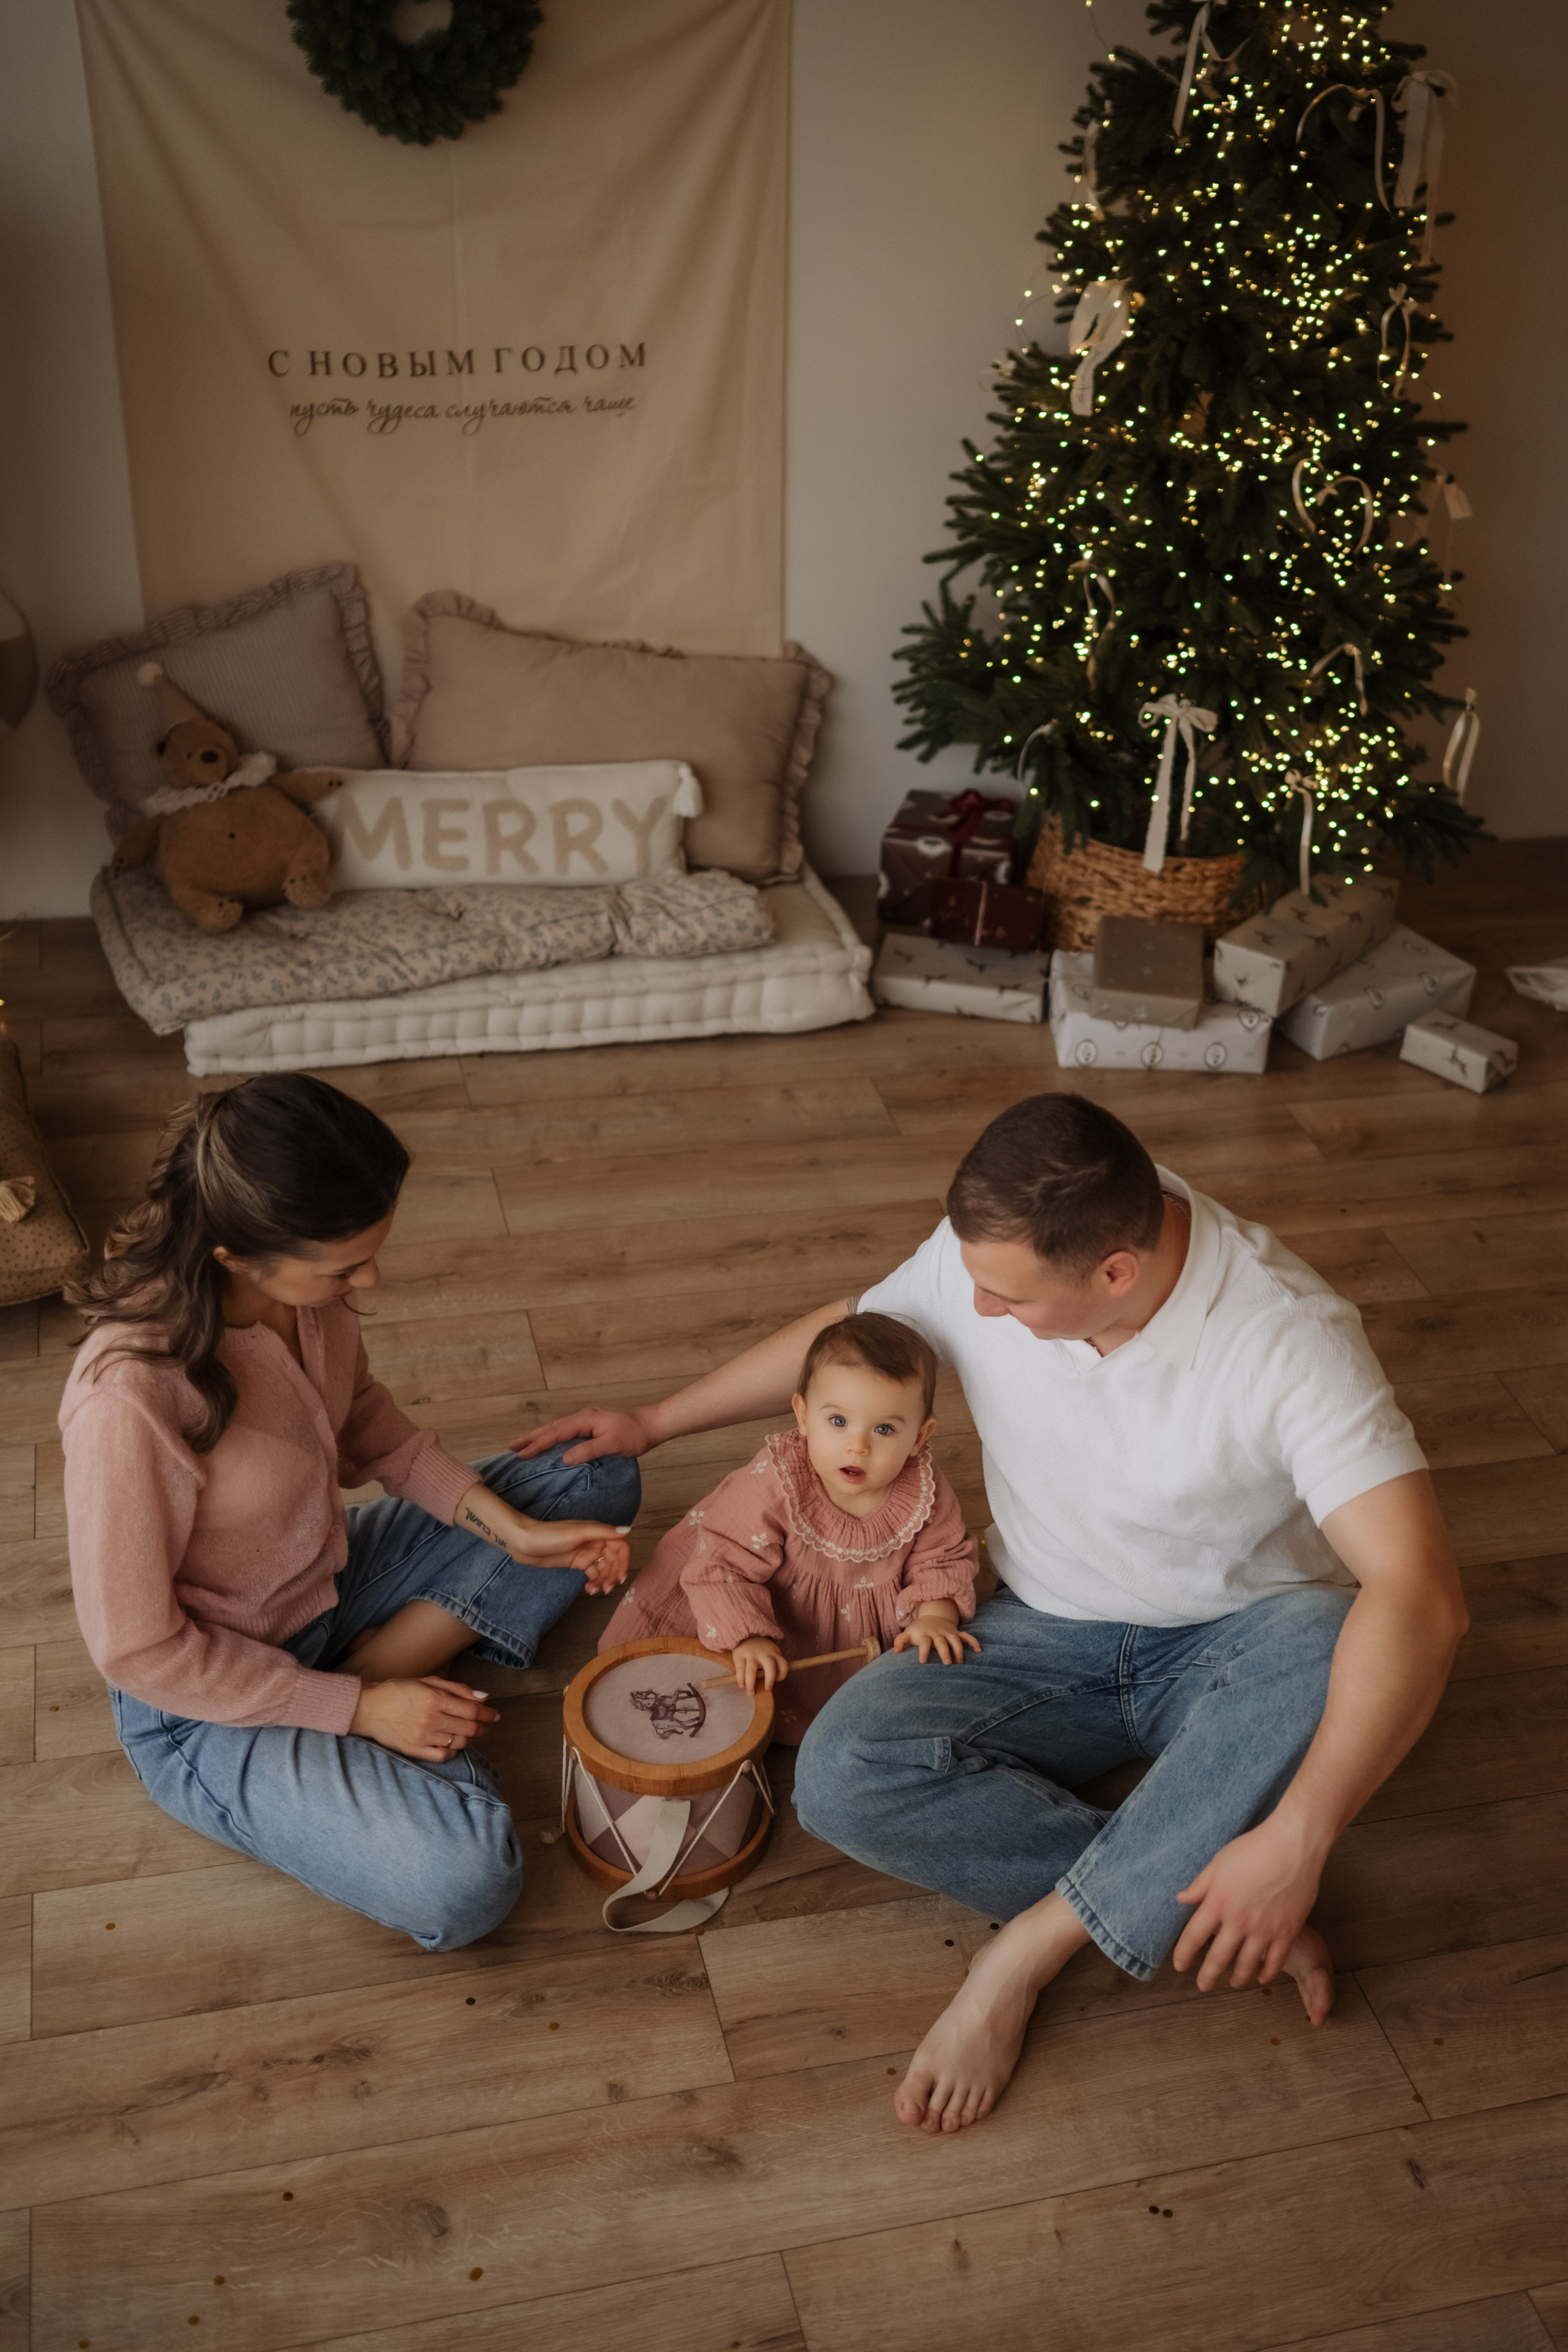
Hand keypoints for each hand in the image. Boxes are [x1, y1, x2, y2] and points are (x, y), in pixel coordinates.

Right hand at [349, 1675, 498, 1761]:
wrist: (368, 1708)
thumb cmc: (398, 1690)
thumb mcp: (427, 1681)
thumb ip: (457, 1689)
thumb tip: (483, 1697)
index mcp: (434, 1699)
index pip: (472, 1710)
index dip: (488, 1714)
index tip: (495, 1715)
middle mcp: (430, 1719)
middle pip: (469, 1728)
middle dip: (482, 1727)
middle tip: (486, 1725)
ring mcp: (422, 1737)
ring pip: (458, 1742)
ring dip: (468, 1737)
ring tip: (467, 1732)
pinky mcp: (414, 1750)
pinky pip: (443, 1755)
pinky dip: (452, 1751)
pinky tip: (452, 1744)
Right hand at [510, 1406, 656, 1466]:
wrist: (651, 1424)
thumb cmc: (634, 1434)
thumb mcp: (612, 1444)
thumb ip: (588, 1450)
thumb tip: (564, 1459)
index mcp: (584, 1419)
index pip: (555, 1433)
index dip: (537, 1444)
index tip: (520, 1454)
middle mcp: (582, 1417)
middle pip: (551, 1428)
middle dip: (531, 1437)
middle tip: (511, 1447)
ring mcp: (586, 1421)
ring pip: (557, 1429)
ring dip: (539, 1436)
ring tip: (523, 1445)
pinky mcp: (591, 1427)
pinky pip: (565, 1432)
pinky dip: (552, 1437)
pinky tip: (549, 1445)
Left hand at [523, 1519, 631, 1591]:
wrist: (524, 1543)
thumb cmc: (549, 1534)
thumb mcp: (577, 1533)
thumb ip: (603, 1531)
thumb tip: (628, 1530)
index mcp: (597, 1532)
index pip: (620, 1547)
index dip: (624, 1562)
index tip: (620, 1578)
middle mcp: (594, 1542)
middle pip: (613, 1561)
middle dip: (613, 1575)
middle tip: (606, 1589)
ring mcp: (585, 1553)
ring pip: (604, 1569)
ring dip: (604, 1581)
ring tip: (595, 1591)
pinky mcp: (577, 1562)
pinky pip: (593, 1573)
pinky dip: (594, 1582)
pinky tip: (588, 1589)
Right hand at [730, 1637, 787, 1694]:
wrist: (746, 1634)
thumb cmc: (761, 1651)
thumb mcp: (771, 1653)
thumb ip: (772, 1667)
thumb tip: (768, 1686)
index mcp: (774, 1653)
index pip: (783, 1665)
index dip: (782, 1675)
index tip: (777, 1680)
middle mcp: (764, 1653)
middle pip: (770, 1666)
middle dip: (769, 1680)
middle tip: (767, 1689)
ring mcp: (751, 1654)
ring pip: (751, 1670)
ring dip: (751, 1683)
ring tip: (750, 1693)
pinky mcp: (739, 1655)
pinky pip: (740, 1669)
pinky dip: (740, 1679)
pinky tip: (741, 1685)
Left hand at [894, 1614, 980, 1664]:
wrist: (932, 1616)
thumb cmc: (918, 1630)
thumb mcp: (908, 1633)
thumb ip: (900, 1641)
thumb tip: (895, 1652)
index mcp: (925, 1635)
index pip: (924, 1643)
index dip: (923, 1652)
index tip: (923, 1662)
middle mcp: (938, 1633)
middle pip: (942, 1642)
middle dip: (945, 1652)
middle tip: (947, 1664)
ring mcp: (949, 1633)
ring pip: (956, 1640)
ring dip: (959, 1650)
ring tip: (960, 1663)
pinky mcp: (957, 1633)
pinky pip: (967, 1637)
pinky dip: (973, 1642)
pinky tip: (979, 1651)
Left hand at [1172, 1814, 1327, 1990]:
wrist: (1292, 1845)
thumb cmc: (1253, 1848)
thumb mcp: (1219, 1862)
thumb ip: (1200, 1885)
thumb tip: (1181, 1899)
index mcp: (1218, 1902)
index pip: (1194, 1936)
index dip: (1184, 1954)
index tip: (1179, 1965)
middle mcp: (1239, 1921)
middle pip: (1218, 1957)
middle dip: (1207, 1975)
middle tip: (1202, 1986)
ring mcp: (1264, 1929)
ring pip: (1247, 1965)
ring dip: (1237, 1978)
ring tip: (1233, 1983)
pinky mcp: (1287, 1931)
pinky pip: (1275, 1961)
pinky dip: (1267, 1973)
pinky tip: (1261, 1977)